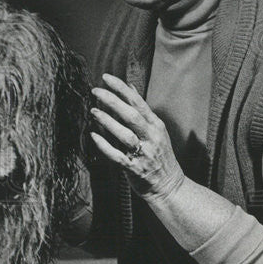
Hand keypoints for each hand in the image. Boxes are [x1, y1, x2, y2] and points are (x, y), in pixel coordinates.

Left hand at [89, 73, 185, 202]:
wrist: (169, 186)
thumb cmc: (159, 155)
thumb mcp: (156, 129)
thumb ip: (141, 109)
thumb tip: (130, 87)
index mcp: (156, 125)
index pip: (138, 102)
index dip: (121, 88)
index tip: (106, 77)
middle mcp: (151, 137)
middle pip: (131, 115)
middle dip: (113, 101)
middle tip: (95, 91)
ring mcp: (144, 153)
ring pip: (125, 134)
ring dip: (108, 122)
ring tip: (93, 111)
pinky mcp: (135, 168)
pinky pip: (117, 156)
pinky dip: (105, 146)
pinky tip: (93, 136)